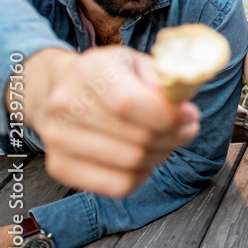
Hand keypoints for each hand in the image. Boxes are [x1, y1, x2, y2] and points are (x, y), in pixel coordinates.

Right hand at [24, 47, 199, 196]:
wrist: (64, 88)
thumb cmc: (111, 75)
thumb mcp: (139, 62)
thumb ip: (164, 79)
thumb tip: (182, 102)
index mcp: (90, 70)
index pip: (128, 102)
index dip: (167, 115)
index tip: (189, 115)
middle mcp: (66, 104)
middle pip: (137, 137)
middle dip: (174, 136)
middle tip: (187, 128)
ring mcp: (57, 138)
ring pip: (131, 164)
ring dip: (161, 154)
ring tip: (167, 140)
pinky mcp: (60, 166)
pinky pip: (118, 185)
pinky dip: (142, 175)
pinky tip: (145, 158)